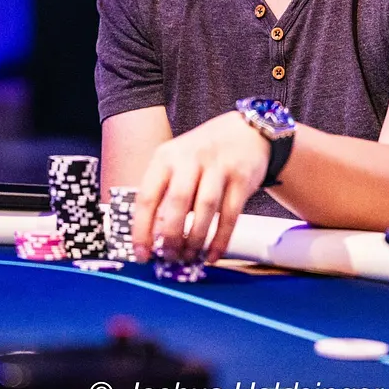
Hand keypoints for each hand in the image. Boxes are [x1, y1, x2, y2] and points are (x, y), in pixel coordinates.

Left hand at [133, 110, 268, 263]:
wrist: (246, 131)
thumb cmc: (203, 154)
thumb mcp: (177, 162)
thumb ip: (165, 192)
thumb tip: (153, 238)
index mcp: (166, 157)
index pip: (147, 196)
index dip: (142, 229)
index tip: (141, 254)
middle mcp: (190, 158)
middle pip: (177, 201)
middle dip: (171, 236)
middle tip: (169, 257)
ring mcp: (218, 166)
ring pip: (204, 208)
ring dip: (195, 238)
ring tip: (189, 257)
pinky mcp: (242, 178)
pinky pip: (230, 214)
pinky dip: (220, 239)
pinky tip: (213, 255)